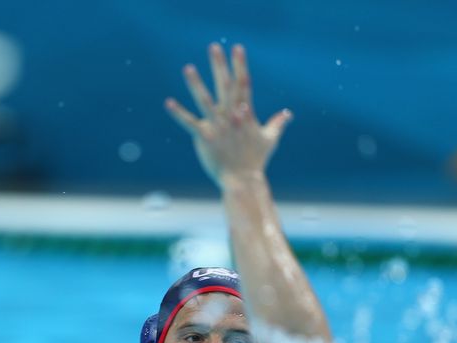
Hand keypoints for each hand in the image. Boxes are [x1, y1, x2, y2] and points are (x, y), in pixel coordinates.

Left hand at [165, 43, 291, 187]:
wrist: (243, 179)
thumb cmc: (256, 160)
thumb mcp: (270, 139)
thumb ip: (277, 123)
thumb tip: (288, 114)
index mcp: (245, 113)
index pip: (243, 83)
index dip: (240, 65)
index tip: (237, 48)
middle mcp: (231, 115)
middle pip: (225, 85)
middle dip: (220, 65)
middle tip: (214, 47)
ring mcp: (218, 126)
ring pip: (205, 100)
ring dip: (195, 84)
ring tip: (188, 68)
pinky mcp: (205, 137)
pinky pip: (189, 123)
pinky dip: (178, 113)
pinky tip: (168, 102)